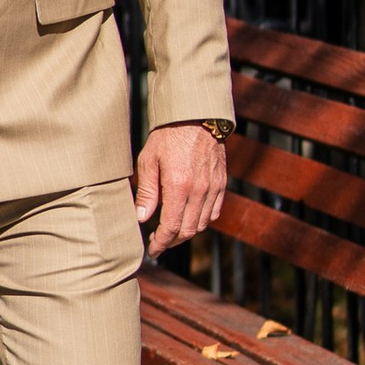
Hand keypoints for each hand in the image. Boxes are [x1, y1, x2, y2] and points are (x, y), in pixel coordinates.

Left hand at [134, 121, 226, 257]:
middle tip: (159, 242)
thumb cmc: (167, 135)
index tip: (153, 249)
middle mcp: (199, 190)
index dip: (161, 243)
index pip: (171, 227)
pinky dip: (202, 220)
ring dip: (187, 232)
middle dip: (172, 241)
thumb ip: (147, 191)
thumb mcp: (149, 160)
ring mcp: (213, 187)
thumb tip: (143, 219)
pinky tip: (190, 217)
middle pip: (188, 230)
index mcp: (179, 186)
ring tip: (172, 231)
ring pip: (202, 224)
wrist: (196, 115)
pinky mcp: (221, 182)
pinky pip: (214, 211)